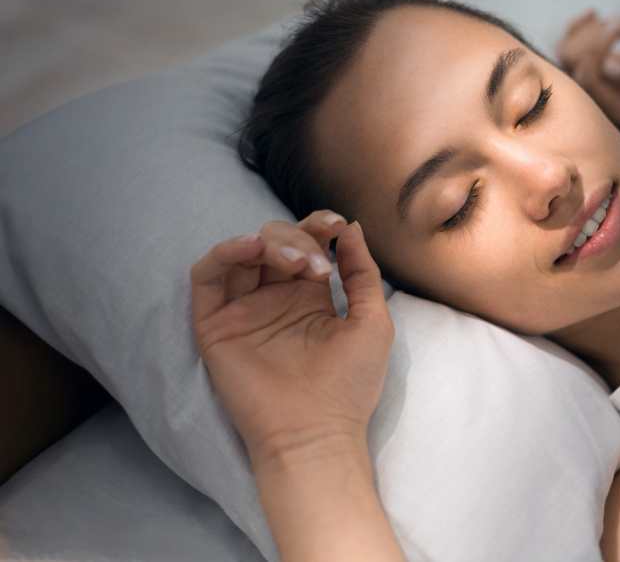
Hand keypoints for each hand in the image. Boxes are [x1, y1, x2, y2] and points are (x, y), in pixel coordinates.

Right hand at [189, 211, 393, 469]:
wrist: (316, 432)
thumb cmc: (350, 385)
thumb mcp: (372, 322)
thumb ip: (362, 273)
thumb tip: (352, 229)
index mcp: (310, 297)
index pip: (307, 244)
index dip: (319, 226)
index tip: (337, 225)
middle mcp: (275, 299)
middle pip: (276, 241)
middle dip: (299, 238)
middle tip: (318, 266)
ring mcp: (244, 310)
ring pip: (244, 251)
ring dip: (271, 243)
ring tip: (297, 264)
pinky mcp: (215, 325)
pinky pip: (207, 276)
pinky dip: (225, 252)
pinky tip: (251, 248)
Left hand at [555, 10, 619, 123]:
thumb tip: (607, 65)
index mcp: (612, 106)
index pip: (585, 78)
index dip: (594, 50)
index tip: (617, 31)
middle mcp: (598, 94)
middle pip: (569, 64)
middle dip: (591, 37)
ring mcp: (596, 79)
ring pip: (568, 50)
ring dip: (590, 28)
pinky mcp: (599, 64)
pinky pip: (576, 44)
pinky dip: (585, 25)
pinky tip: (601, 15)